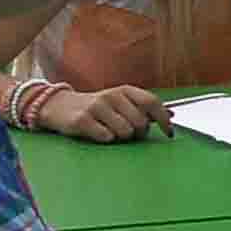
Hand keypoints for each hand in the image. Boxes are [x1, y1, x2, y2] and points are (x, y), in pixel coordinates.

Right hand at [39, 86, 170, 142]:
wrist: (59, 106)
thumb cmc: (96, 107)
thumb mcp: (120, 102)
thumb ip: (143, 108)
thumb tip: (171, 114)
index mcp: (125, 90)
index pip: (152, 102)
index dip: (164, 118)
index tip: (169, 132)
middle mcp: (112, 96)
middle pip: (140, 122)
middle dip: (138, 133)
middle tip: (128, 132)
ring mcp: (96, 107)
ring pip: (125, 132)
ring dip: (121, 137)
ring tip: (110, 130)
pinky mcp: (82, 120)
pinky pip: (107, 137)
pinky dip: (106, 139)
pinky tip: (97, 132)